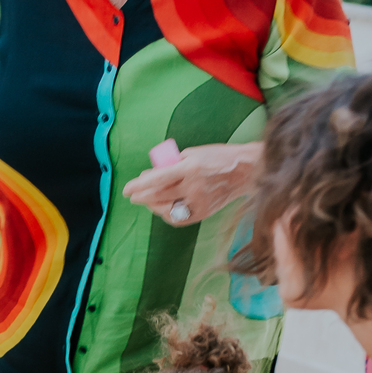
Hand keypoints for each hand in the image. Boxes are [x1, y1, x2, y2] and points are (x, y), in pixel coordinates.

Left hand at [122, 143, 260, 225]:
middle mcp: (194, 187)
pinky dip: (167, 214)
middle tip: (133, 195)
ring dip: (153, 206)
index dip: (139, 185)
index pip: (158, 178)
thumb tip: (150, 176)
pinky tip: (162, 209)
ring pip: (167, 210)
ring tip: (147, 201)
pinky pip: (179, 218)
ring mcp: (199, 202)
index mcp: (190, 168)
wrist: (244, 171)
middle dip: (142, 197)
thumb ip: (172, 165)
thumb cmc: (216, 158)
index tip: (126, 190)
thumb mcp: (193, 154)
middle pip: (159, 196)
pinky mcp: (203, 213)